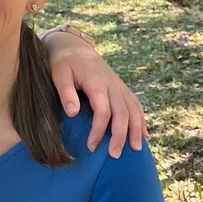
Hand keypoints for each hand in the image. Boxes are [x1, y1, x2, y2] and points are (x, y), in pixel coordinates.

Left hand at [42, 32, 146, 156]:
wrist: (73, 46)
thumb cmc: (63, 62)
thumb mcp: (58, 73)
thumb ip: (66, 92)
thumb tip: (73, 113)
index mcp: (97, 83)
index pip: (103, 111)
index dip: (99, 131)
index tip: (91, 147)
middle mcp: (112, 85)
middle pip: (122, 113)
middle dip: (120, 135)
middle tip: (115, 155)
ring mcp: (119, 85)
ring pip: (133, 109)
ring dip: (136, 129)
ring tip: (136, 149)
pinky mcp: (121, 87)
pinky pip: (135, 104)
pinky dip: (141, 119)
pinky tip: (144, 134)